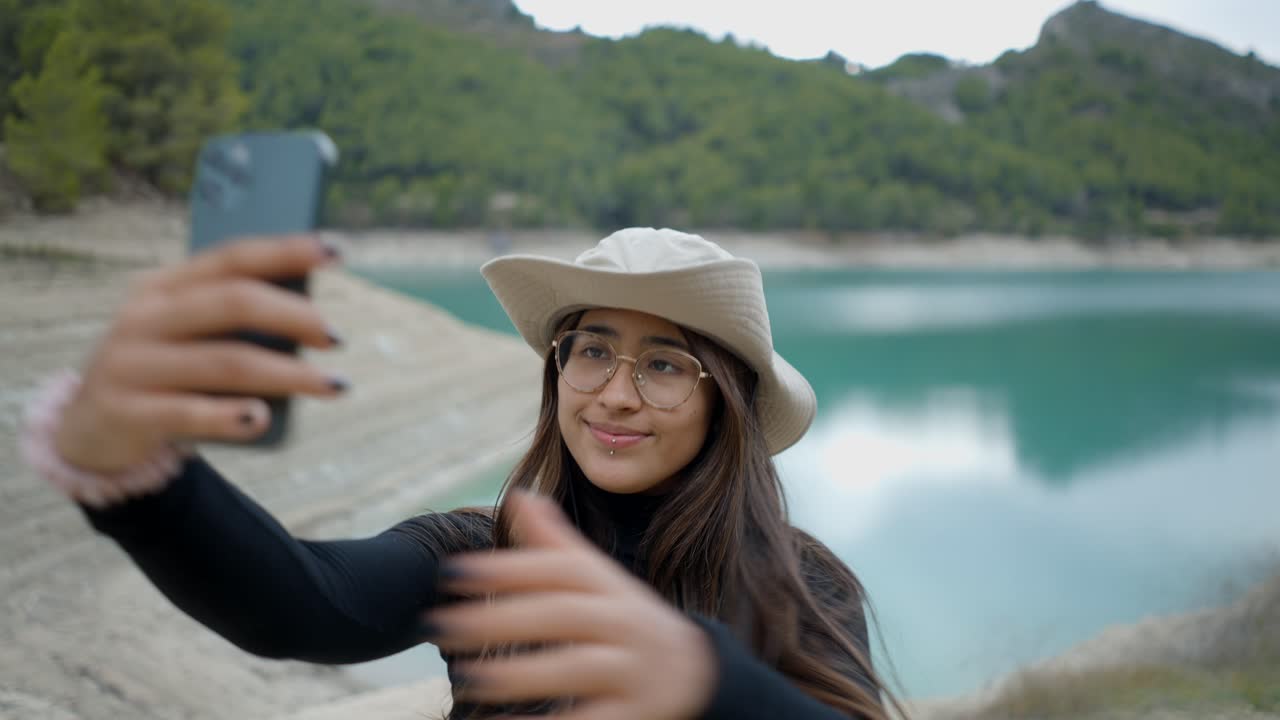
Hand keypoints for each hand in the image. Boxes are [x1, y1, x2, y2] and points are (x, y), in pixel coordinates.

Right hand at [55, 235, 343, 474]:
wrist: (89, 430)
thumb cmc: (162, 373)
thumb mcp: (185, 334)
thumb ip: (231, 319)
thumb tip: (311, 318)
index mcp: (165, 287)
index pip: (231, 258)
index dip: (285, 250)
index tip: (336, 251)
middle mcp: (145, 317)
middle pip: (233, 302)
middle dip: (295, 315)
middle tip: (337, 337)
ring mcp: (132, 363)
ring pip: (224, 361)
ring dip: (287, 374)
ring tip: (332, 385)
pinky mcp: (126, 411)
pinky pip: (187, 412)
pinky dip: (229, 416)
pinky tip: (261, 418)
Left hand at [422, 492, 717, 719]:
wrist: (699, 674)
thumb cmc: (630, 621)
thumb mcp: (602, 581)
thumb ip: (558, 545)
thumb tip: (521, 495)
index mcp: (611, 586)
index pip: (561, 568)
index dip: (510, 567)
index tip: (454, 571)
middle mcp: (626, 621)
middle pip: (563, 614)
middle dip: (501, 617)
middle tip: (439, 626)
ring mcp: (634, 668)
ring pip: (577, 666)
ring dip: (520, 673)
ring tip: (468, 677)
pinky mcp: (636, 712)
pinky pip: (590, 719)